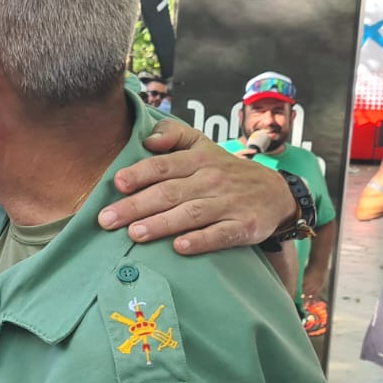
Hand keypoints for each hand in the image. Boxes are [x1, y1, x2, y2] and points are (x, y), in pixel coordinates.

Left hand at [98, 119, 295, 254]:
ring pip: (190, 214)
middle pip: (169, 193)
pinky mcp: (244, 227)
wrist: (276, 193)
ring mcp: (229, 204)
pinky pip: (220, 234)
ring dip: (161, 224)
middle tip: (107, 219)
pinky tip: (179, 247)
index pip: (163, 166)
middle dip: (136, 206)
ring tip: (134, 233)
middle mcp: (211, 180)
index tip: (116, 184)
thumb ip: (173, 135)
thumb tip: (147, 139)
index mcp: (198, 159)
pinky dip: (201, 240)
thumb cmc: (224, 170)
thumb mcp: (202, 145)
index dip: (139, 174)